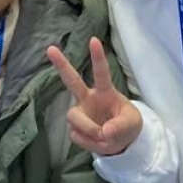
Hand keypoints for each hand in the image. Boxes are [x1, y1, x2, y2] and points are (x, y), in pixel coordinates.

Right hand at [49, 37, 141, 156]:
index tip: (94, 40)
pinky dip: (89, 142)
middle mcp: (88, 99)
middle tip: (50, 49)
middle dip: (61, 65)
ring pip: (74, 117)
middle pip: (72, 80)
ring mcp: (80, 113)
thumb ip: (121, 126)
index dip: (97, 57)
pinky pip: (77, 136)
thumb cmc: (126, 125)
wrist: (119, 143)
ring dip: (89, 129)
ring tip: (103, 136)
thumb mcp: (132, 124)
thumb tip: (105, 131)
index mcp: (105, 92)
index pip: (101, 73)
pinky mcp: (74, 129)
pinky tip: (97, 141)